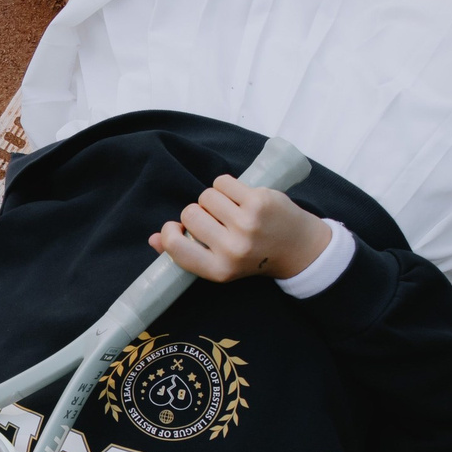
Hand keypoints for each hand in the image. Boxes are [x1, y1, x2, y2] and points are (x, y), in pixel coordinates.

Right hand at [149, 175, 332, 283]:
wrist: (298, 249)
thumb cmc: (252, 256)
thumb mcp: (220, 264)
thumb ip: (185, 253)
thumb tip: (153, 240)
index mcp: (219, 270)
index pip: (176, 246)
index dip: (170, 233)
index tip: (178, 230)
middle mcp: (232, 249)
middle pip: (190, 213)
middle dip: (198, 212)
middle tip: (216, 220)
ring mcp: (246, 224)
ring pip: (206, 195)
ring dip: (214, 198)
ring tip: (230, 210)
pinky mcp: (258, 201)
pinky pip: (223, 182)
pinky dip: (227, 186)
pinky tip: (240, 197)